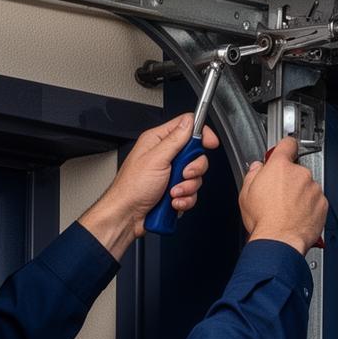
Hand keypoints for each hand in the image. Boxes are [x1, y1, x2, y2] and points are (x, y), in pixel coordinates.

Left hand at [79, 114, 219, 257]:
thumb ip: (175, 139)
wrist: (127, 216)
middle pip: (195, 154)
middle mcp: (165, 156)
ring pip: (195, 176)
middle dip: (193, 168)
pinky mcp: (174, 191)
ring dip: (187, 187)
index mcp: (158, 141)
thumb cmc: (131, 188)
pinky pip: (191, 192)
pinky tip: (172, 201)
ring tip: (172, 192)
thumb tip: (189, 122)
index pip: (187, 126)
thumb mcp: (156, 159)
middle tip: (183, 174)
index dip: (201, 133)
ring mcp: (170, 174)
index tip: (210, 143)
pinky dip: (184, 199)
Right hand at [239, 137, 326, 254]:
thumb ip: (252, 174)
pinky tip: (295, 216)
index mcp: (279, 167)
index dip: (285, 147)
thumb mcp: (246, 193)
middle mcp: (300, 174)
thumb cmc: (263, 220)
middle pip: (296, 170)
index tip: (285, 149)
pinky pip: (315, 201)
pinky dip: (308, 207)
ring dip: (299, 194)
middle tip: (277, 195)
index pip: (287, 144)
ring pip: (306, 186)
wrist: (279, 240)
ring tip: (286, 210)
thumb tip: (256, 168)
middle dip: (289, 180)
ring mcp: (313, 188)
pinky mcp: (322, 203)